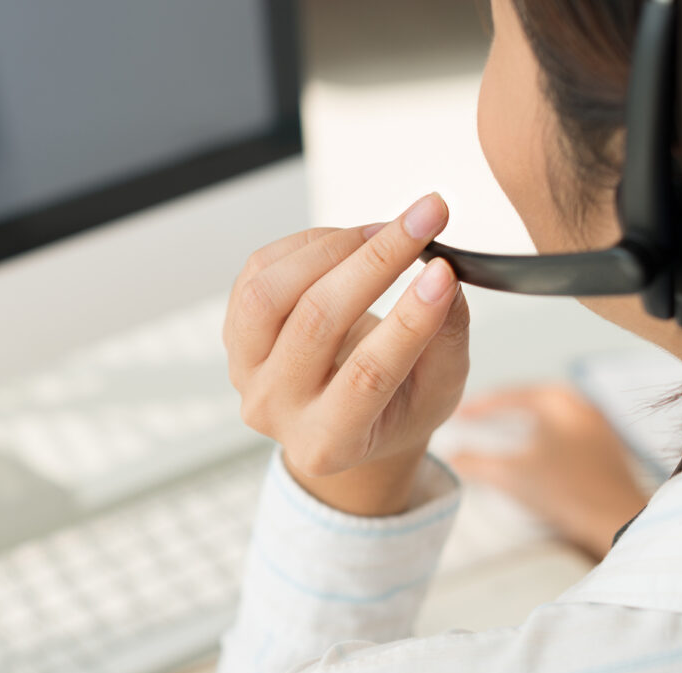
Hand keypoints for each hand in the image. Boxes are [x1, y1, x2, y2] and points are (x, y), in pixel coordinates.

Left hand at [225, 193, 470, 515]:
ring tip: (384, 231)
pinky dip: (309, 244)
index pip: (366, 376)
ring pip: (271, 293)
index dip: (407, 320)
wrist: (343, 420)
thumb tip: (444, 277)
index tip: (443, 271)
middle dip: (376, 262)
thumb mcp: (438, 390)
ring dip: (333, 247)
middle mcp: (276, 410)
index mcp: (329, 443)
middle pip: (315, 324)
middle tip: (426, 219)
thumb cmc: (395, 408)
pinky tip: (349, 242)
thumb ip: (446, 340)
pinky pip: (258, 271)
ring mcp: (246, 371)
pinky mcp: (235, 332)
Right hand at [449, 385, 649, 559]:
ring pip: (552, 416)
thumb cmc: (565, 490)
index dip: (479, 406)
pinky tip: (536, 453)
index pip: (509, 395)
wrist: (616, 518)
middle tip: (478, 417)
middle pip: (532, 400)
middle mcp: (581, 404)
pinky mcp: (607, 447)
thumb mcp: (510, 474)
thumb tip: (450, 458)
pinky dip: (545, 436)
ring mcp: (598, 424)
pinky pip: (567, 431)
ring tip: (503, 432)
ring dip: (526, 422)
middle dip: (504, 409)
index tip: (457, 414)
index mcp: (557, 401)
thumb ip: (475, 463)